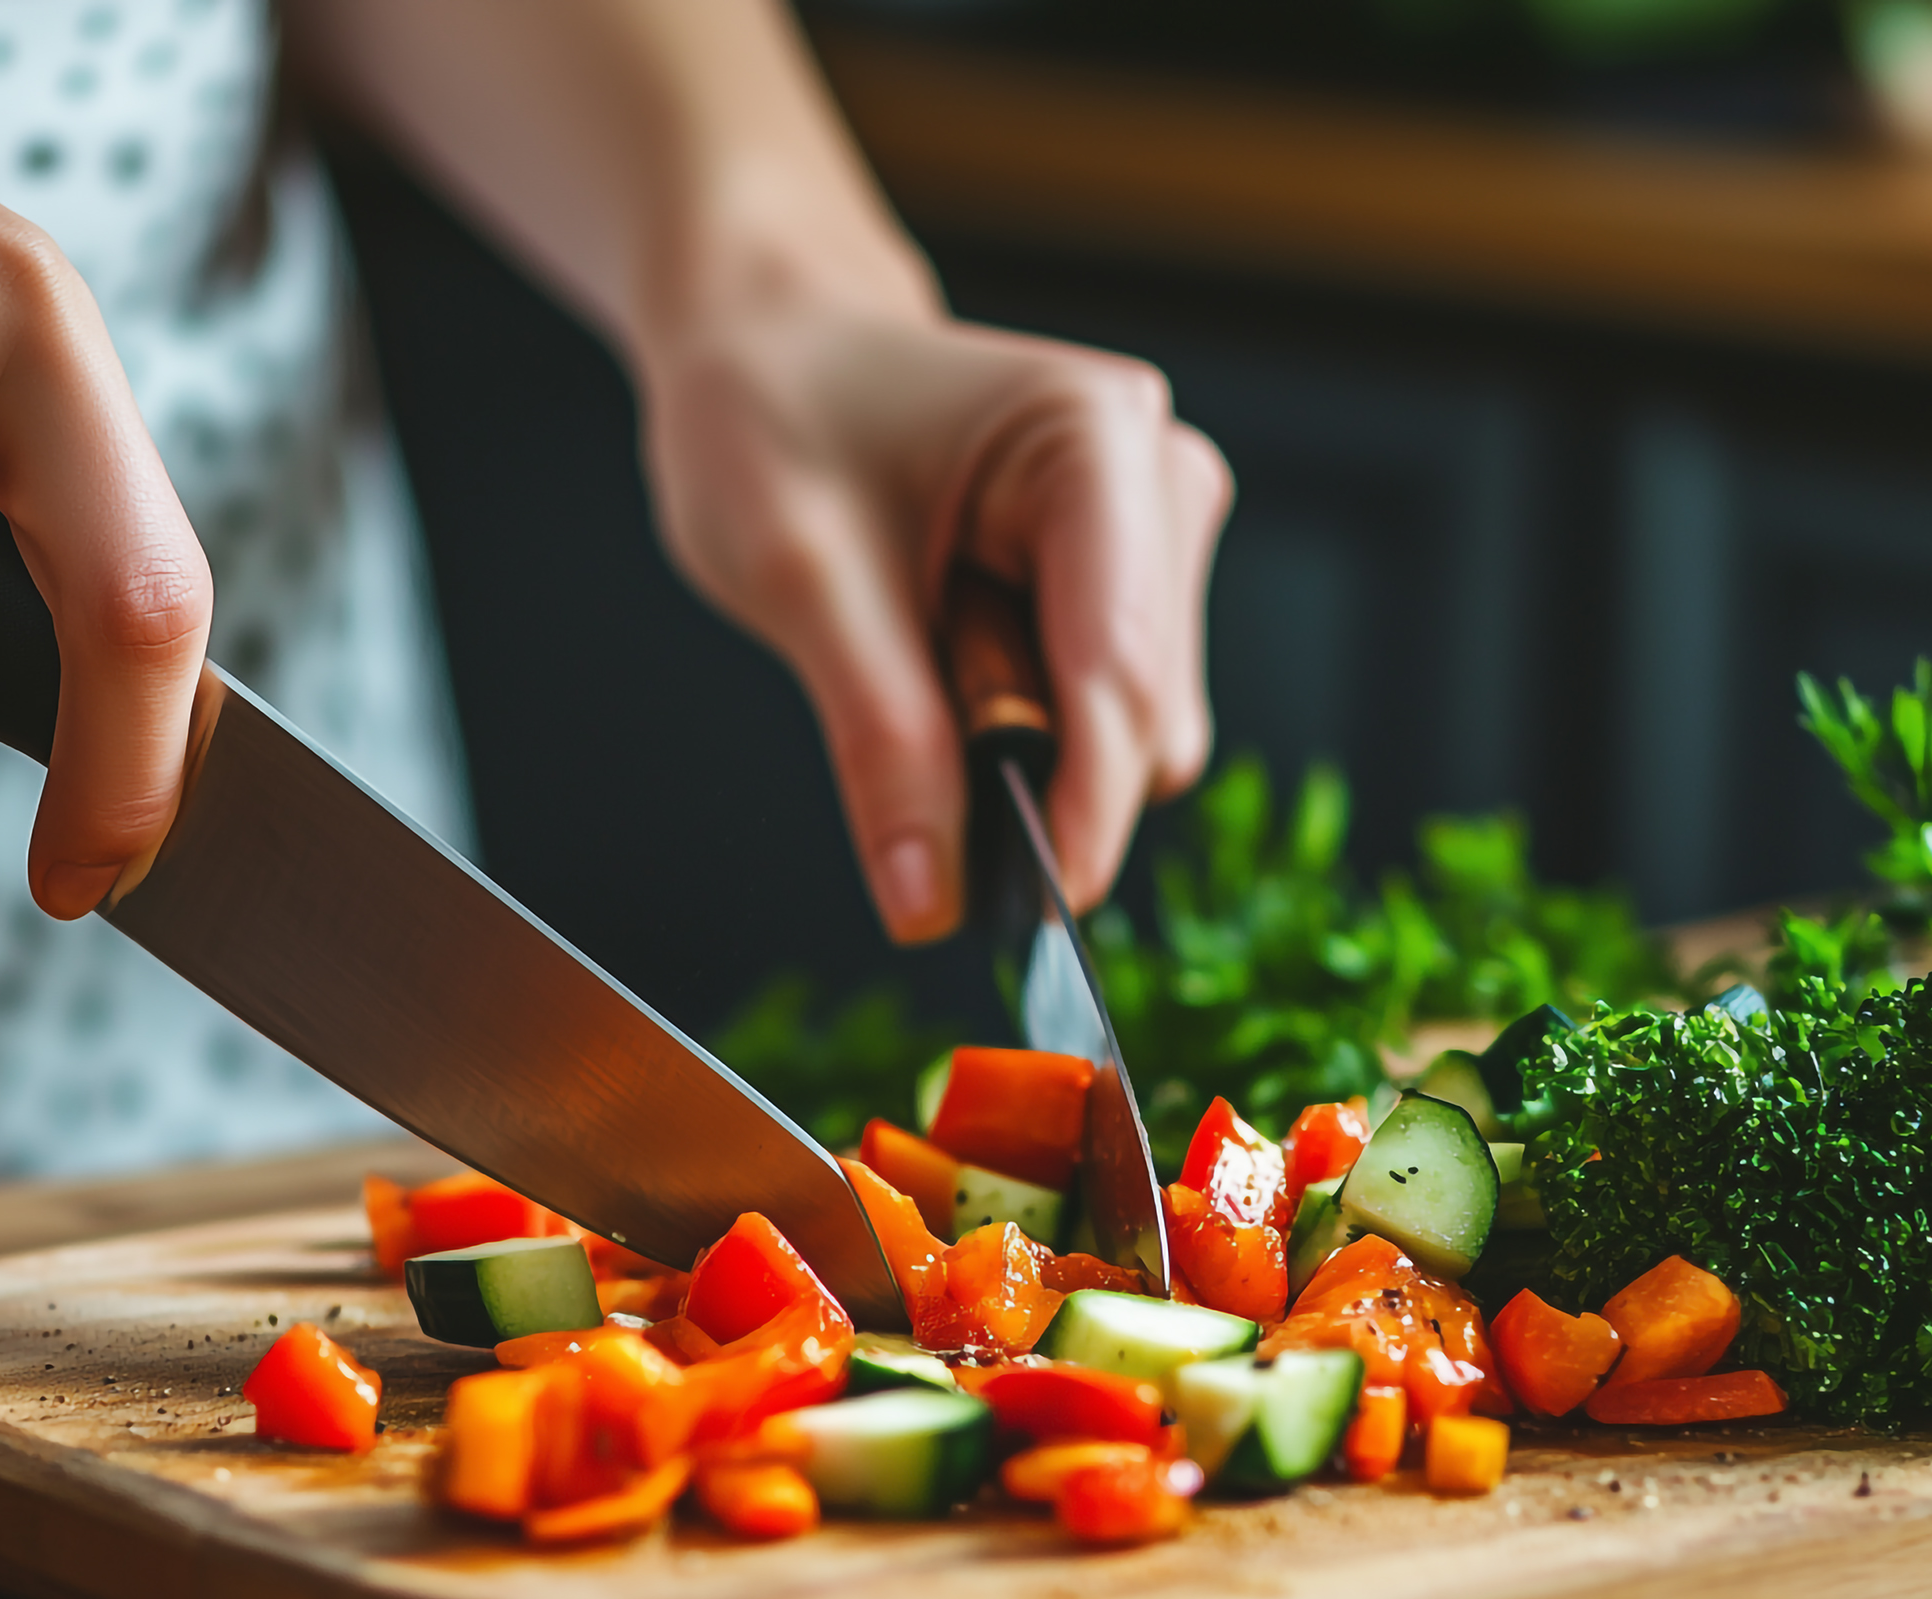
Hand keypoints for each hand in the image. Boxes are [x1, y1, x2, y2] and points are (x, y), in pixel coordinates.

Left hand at [639, 300, 1230, 940]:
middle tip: (897, 717)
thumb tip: (931, 898)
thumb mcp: (796, 577)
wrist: (773, 349)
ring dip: (1026, 743)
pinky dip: (1028, 727)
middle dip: (1038, 767)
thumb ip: (878, 739)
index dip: (1085, 808)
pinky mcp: (1139, 579)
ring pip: (1138, 729)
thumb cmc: (774, 415)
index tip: (1037, 916)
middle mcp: (1157, 474)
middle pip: (1146, 714)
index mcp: (1093, 437)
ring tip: (912, 650)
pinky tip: (950, 655)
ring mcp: (1158, 530)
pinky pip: (1109, 715)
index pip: (1122, 669)